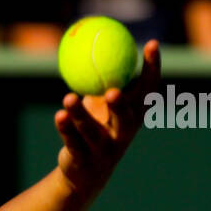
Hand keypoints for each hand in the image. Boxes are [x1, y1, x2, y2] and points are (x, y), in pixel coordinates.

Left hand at [53, 39, 161, 193]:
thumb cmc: (98, 128)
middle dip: (121, 105)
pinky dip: (65, 127)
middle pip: (127, 119)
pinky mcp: (84, 160)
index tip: (151, 44)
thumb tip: (107, 38)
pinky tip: (58, 115)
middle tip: (112, 91)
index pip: (148, 91)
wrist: (86, 173)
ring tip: (68, 98)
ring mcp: (104, 149)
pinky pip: (73, 141)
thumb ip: (109, 76)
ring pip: (92, 131)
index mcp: (133, 115)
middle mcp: (123, 133)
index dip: (152, 68)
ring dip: (80, 114)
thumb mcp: (105, 103)